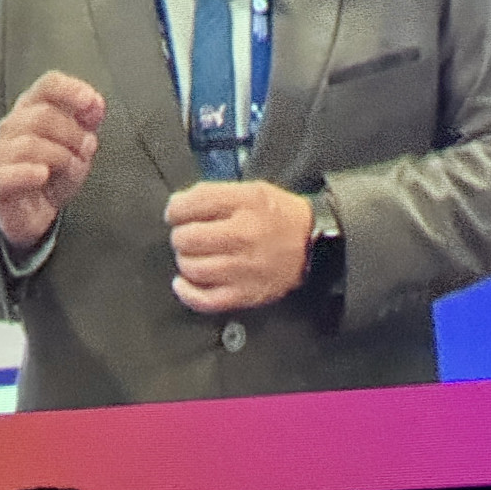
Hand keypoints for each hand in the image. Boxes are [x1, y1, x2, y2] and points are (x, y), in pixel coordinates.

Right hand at [0, 71, 106, 248]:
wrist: (32, 213)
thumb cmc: (53, 173)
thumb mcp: (77, 146)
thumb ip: (87, 123)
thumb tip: (96, 104)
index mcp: (31, 109)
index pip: (47, 85)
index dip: (71, 90)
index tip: (92, 103)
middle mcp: (11, 127)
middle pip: (42, 115)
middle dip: (72, 133)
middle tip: (87, 150)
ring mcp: (0, 154)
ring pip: (29, 143)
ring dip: (60, 156)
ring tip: (73, 169)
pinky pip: (7, 174)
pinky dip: (28, 173)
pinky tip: (43, 176)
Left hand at [165, 181, 312, 313]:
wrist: (314, 244)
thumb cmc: (280, 217)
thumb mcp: (252, 190)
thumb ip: (214, 193)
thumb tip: (177, 205)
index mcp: (245, 204)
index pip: (190, 205)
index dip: (175, 209)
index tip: (177, 213)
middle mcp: (244, 235)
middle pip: (186, 238)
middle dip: (181, 235)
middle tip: (189, 234)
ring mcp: (244, 268)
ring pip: (191, 267)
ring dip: (185, 260)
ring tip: (194, 255)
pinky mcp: (246, 293)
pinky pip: (204, 299)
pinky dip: (187, 292)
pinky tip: (183, 282)